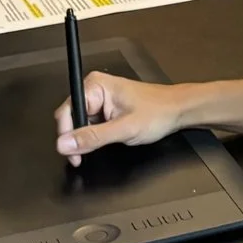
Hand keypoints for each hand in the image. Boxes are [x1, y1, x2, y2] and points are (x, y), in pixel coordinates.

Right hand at [55, 71, 191, 160]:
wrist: (178, 110)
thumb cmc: (158, 112)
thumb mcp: (123, 129)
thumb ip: (92, 137)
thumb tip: (64, 144)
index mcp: (95, 85)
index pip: (66, 112)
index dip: (66, 135)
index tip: (71, 153)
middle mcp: (94, 89)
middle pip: (71, 118)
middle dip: (76, 139)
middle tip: (82, 156)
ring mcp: (99, 99)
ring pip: (80, 124)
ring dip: (86, 139)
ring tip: (103, 144)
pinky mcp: (105, 108)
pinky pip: (90, 125)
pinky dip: (94, 137)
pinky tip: (105, 141)